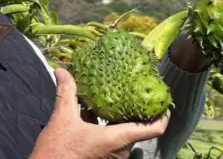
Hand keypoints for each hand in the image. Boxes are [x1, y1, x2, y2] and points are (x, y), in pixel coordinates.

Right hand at [29, 68, 169, 158]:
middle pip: (138, 130)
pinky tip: (94, 115)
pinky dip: (108, 128)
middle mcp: (119, 151)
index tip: (163, 103)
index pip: (153, 129)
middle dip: (135, 111)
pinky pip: (112, 141)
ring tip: (112, 100)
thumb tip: (63, 71)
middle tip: (132, 92)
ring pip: (124, 135)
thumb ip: (66, 93)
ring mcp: (112, 158)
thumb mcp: (62, 118)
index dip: (162, 115)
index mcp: (116, 140)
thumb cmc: (58, 151)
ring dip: (119, 119)